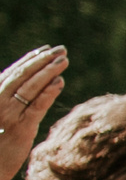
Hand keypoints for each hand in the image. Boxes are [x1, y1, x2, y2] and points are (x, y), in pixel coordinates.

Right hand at [0, 46, 67, 179]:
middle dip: (43, 61)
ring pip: (30, 88)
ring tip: (64, 60)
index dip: (30, 60)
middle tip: (61, 50)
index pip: (14, 73)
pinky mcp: (21, 129)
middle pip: (23, 76)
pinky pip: (36, 107)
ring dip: (48, 72)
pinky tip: (59, 82)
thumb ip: (7, 102)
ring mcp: (9, 114)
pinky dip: (48, 93)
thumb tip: (16, 88)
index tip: (46, 50)